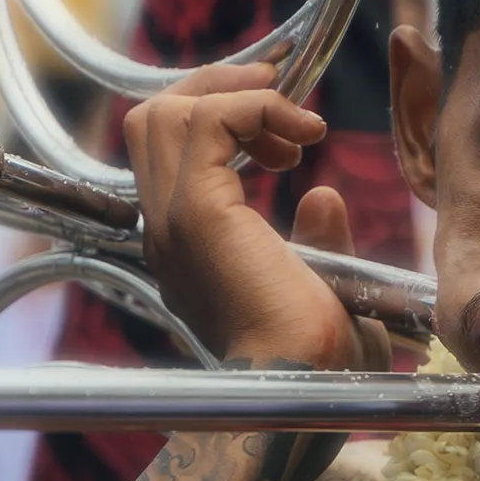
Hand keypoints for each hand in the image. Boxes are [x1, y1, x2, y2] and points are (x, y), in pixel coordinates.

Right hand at [128, 62, 356, 369]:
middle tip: (278, 96)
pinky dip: (255, 110)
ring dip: (234, 96)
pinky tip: (304, 135)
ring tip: (294, 119)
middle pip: (153, 120)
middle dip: (216, 89)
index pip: (167, 153)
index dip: (217, 117)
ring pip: (166, 113)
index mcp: (186, 250)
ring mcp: (175, 223)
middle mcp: (167, 233)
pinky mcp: (198, 215)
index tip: (283, 127)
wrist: (307, 391)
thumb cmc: (324, 365)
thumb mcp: (326, 290)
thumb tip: (323, 198)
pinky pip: (207, 123)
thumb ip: (318, 243)